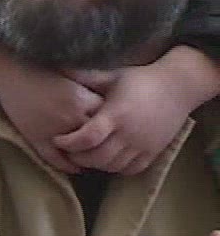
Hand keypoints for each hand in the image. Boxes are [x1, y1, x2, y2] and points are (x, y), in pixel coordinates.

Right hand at [0, 41, 102, 174]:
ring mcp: (54, 131)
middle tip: (107, 149)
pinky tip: (74, 168)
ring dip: (87, 160)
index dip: (111, 127)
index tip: (113, 130)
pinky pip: (57, 160)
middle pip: (97, 139)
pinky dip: (68, 167)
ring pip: (80, 153)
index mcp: (82, 101)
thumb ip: (91, 93)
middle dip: (102, 145)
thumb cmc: (41, 72)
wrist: (10, 73)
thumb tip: (109, 108)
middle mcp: (71, 117)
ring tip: (92, 160)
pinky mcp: (38, 139)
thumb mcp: (72, 78)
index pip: (108, 121)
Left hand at [54, 47, 219, 174]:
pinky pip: (131, 169)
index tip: (57, 139)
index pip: (87, 138)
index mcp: (116, 115)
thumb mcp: (111, 75)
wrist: (177, 88)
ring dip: (95, 164)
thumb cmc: (140, 80)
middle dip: (77, 157)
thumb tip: (57, 66)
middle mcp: (129, 134)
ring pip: (113, 166)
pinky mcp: (154, 152)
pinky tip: (106, 159)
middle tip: (67, 150)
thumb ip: (84, 76)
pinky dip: (116, 169)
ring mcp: (143, 146)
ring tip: (84, 155)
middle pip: (97, 158)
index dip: (69, 143)